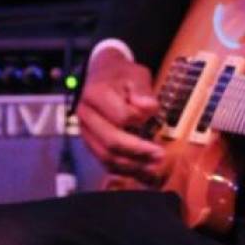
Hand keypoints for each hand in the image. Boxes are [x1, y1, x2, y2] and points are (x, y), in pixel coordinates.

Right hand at [77, 47, 165, 183]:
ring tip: (153, 166)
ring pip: (106, 156)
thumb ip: (143, 91)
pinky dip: (122, 169)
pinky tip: (140, 169)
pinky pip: (104, 161)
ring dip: (132, 165)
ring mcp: (84, 130)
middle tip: (160, 155)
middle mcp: (85, 114)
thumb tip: (148, 109)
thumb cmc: (122, 76)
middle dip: (139, 152)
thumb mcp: (136, 75)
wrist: (104, 75)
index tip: (154, 119)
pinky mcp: (89, 141)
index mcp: (96, 94)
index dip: (141, 121)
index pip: (121, 116)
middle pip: (111, 141)